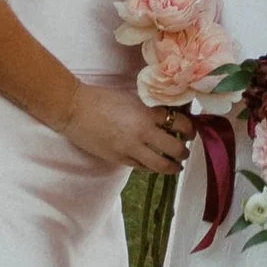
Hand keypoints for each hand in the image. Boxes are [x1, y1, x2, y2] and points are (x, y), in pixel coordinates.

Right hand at [59, 82, 186, 176]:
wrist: (76, 109)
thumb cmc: (102, 98)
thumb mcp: (132, 98)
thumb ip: (149, 109)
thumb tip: (167, 116)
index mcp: (146, 113)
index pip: (179, 123)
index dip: (189, 129)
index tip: (190, 131)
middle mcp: (142, 133)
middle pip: (174, 148)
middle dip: (184, 151)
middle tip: (186, 150)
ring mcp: (131, 149)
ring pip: (160, 164)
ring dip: (172, 166)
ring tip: (176, 166)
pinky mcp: (119, 159)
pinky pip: (142, 167)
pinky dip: (152, 167)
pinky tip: (155, 165)